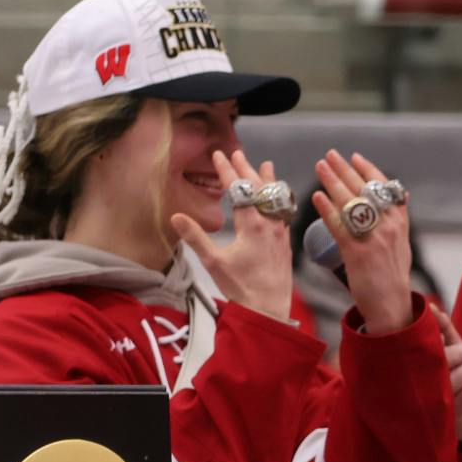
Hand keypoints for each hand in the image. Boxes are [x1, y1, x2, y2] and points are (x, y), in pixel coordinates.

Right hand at [169, 149, 294, 324]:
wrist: (269, 309)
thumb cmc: (241, 288)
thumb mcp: (213, 263)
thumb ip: (196, 238)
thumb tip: (176, 216)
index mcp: (251, 225)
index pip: (238, 189)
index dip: (227, 170)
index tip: (219, 154)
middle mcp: (269, 223)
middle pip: (257, 188)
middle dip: (246, 168)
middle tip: (237, 152)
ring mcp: (280, 232)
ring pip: (275, 198)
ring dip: (266, 180)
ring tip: (265, 164)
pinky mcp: (285, 242)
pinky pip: (283, 212)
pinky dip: (278, 198)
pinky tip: (277, 199)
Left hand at [312, 149, 413, 333]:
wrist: (391, 305)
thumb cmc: (393, 275)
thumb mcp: (402, 243)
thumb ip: (398, 219)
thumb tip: (400, 197)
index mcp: (399, 221)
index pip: (384, 187)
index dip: (368, 169)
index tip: (353, 157)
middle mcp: (388, 225)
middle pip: (363, 189)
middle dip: (344, 169)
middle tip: (329, 155)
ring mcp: (373, 238)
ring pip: (350, 202)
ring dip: (332, 181)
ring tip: (320, 166)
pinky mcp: (357, 252)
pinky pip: (339, 225)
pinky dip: (327, 209)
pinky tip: (317, 197)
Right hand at [434, 306, 461, 445]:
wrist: (460, 421)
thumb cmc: (450, 377)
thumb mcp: (445, 352)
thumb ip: (441, 329)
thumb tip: (431, 307)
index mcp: (415, 378)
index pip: (424, 358)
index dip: (439, 346)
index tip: (446, 341)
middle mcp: (422, 398)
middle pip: (442, 371)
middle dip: (460, 356)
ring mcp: (437, 413)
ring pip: (458, 385)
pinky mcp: (455, 424)